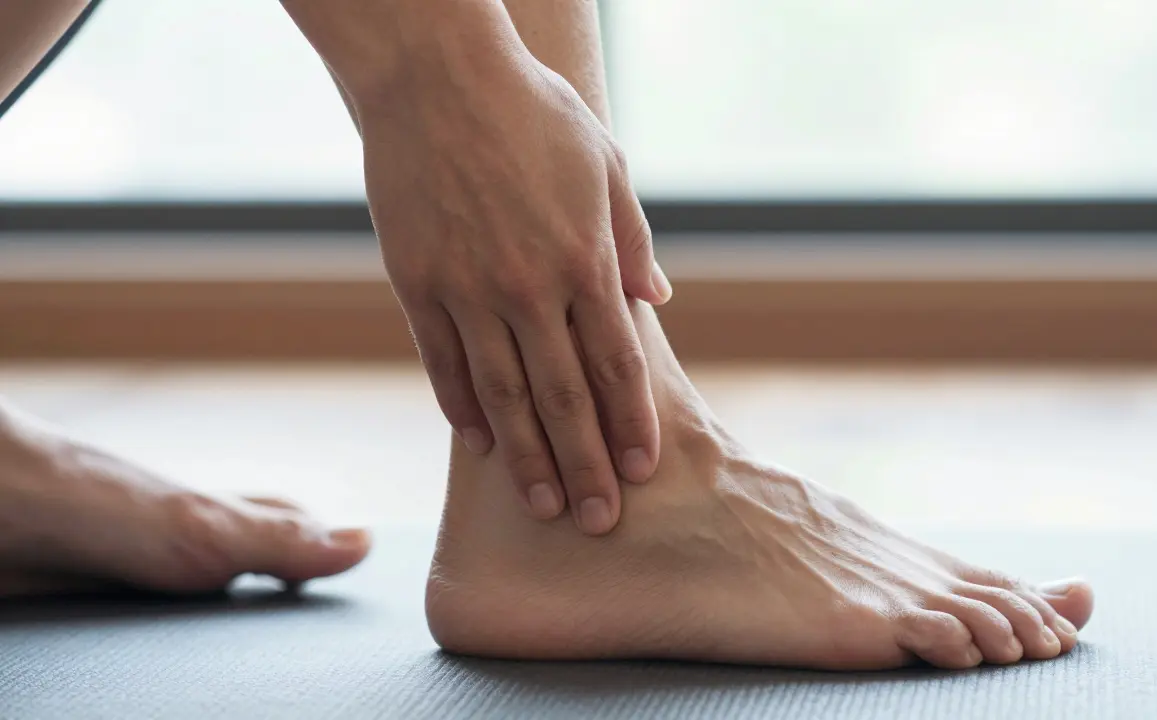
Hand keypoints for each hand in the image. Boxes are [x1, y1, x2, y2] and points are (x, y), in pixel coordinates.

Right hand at [346, 13, 670, 535]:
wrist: (434, 75)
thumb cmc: (532, 113)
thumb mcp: (604, 164)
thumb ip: (632, 239)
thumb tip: (656, 302)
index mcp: (583, 257)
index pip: (617, 363)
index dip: (632, 422)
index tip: (644, 469)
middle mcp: (528, 286)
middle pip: (565, 398)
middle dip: (587, 465)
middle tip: (599, 520)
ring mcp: (467, 290)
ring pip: (503, 395)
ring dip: (527, 457)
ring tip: (545, 505)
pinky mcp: (416, 284)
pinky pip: (443, 363)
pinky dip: (462, 408)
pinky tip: (481, 445)